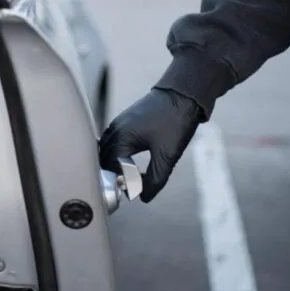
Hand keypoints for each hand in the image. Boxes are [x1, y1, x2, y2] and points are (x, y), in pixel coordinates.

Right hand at [99, 88, 203, 202]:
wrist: (184, 92)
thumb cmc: (176, 121)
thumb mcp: (167, 156)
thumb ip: (154, 180)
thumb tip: (142, 197)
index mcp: (121, 138)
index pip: (112, 169)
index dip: (123, 183)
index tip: (137, 190)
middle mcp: (115, 130)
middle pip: (105, 161)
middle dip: (115, 176)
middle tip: (132, 187)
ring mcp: (119, 124)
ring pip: (107, 151)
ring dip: (115, 165)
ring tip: (130, 177)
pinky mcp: (125, 121)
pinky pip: (113, 142)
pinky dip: (117, 155)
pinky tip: (129, 162)